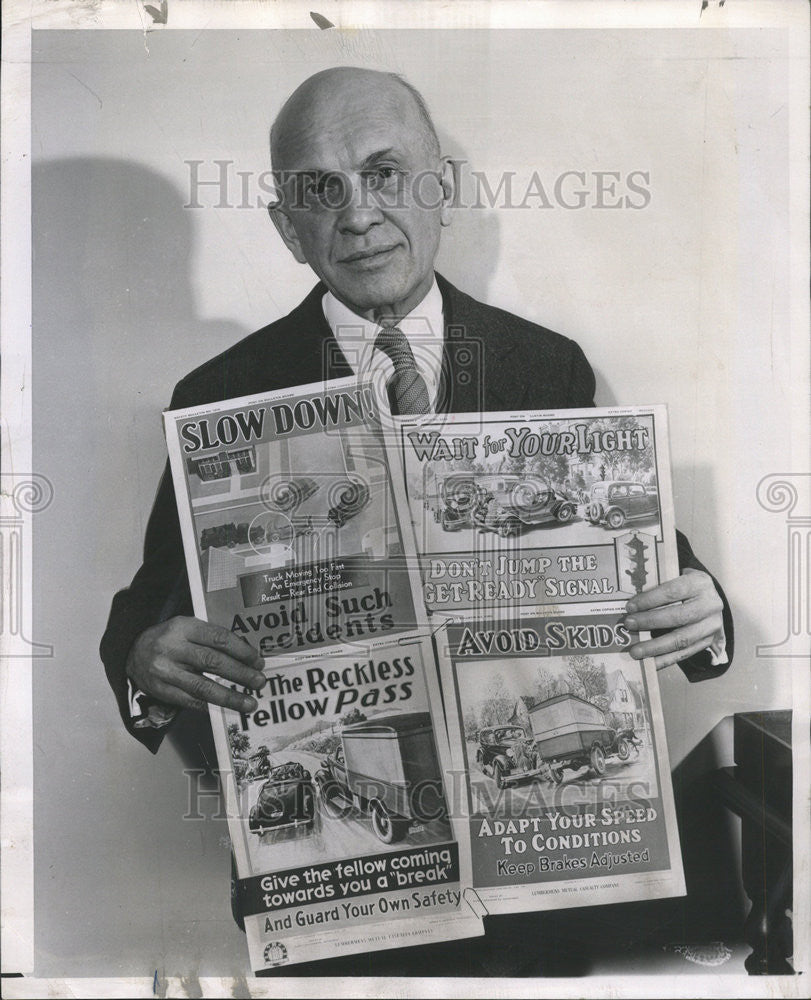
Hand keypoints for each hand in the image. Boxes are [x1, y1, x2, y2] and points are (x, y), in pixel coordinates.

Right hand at [126, 616, 264, 712]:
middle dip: (240, 674)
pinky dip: (210, 706)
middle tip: (259, 682)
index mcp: (183, 627)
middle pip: (213, 662)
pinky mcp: (161, 690)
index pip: (218, 638)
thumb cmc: (170, 639)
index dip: (242, 651)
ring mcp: (165, 671)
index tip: (257, 661)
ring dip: (230, 697)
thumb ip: (211, 638)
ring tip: (249, 703)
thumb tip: (245, 656)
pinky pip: (190, 701)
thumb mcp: (187, 628)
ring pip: (202, 687)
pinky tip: (226, 709)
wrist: (132, 652)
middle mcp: (173, 648)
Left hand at [622, 569, 723, 670]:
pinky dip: (666, 660)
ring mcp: (712, 626)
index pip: (673, 591)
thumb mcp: (677, 577)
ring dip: (656, 647)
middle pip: (678, 616)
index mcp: (700, 583)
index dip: (650, 599)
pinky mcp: (709, 642)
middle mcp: (710, 605)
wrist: (711, 599)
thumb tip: (631, 604)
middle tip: (629, 625)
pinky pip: (686, 653)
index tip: (630, 607)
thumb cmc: (685, 587)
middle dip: (650, 622)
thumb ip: (658, 587)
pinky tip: (650, 663)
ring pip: (682, 639)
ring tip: (636, 651)